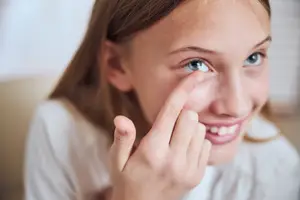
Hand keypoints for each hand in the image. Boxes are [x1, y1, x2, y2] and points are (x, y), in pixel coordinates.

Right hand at [109, 72, 212, 199]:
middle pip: (190, 117)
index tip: (198, 74)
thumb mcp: (116, 161)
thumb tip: (121, 118)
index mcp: (152, 151)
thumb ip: (121, 138)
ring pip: (200, 129)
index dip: (184, 89)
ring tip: (173, 140)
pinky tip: (182, 151)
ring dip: (188, 128)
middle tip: (167, 126)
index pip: (171, 112)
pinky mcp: (197, 175)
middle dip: (180, 114)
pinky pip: (206, 144)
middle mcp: (174, 158)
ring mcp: (188, 168)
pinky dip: (196, 141)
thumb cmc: (126, 181)